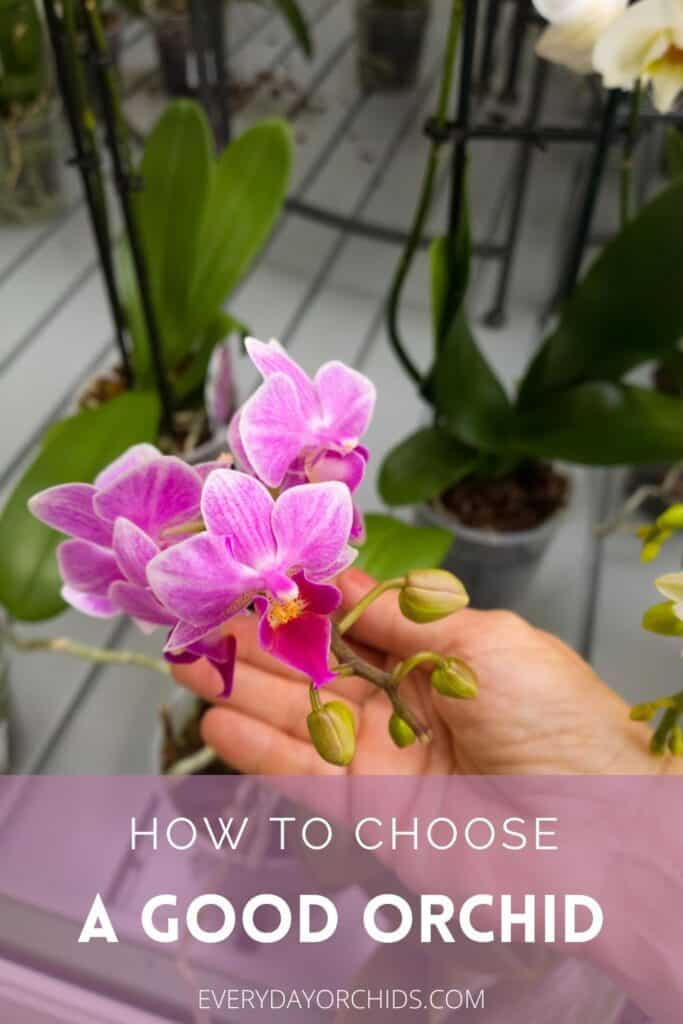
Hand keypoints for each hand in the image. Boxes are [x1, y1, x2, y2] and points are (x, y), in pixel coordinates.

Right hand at [172, 568, 663, 775]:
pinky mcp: (366, 808)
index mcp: (436, 657)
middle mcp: (401, 703)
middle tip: (201, 613)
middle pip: (312, 666)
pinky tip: (216, 719)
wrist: (592, 831)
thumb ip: (405, 616)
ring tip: (186, 658)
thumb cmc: (557, 721)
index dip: (303, 599)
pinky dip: (255, 749)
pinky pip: (299, 773)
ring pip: (294, 714)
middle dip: (257, 639)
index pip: (353, 620)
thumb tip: (346, 584)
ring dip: (239, 687)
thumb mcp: (484, 640)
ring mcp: (380, 756)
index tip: (253, 572)